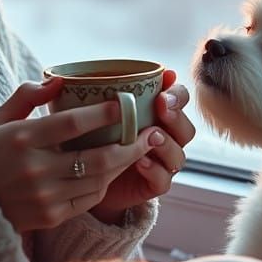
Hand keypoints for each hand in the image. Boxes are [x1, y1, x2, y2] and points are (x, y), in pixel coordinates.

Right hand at [0, 78, 157, 232]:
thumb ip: (26, 96)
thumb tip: (58, 79)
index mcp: (21, 140)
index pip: (71, 124)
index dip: (102, 114)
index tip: (125, 104)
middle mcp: (35, 170)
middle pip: (96, 158)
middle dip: (130, 145)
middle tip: (151, 133)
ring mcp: (44, 198)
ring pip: (98, 180)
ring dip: (124, 164)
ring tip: (140, 149)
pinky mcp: (50, 218)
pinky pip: (88, 199)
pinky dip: (105, 183)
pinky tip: (114, 170)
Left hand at [89, 69, 195, 224]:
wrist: (83, 179)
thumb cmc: (88, 138)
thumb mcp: (92, 113)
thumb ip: (95, 95)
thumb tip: (75, 77)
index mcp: (154, 113)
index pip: (178, 99)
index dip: (176, 94)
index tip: (162, 90)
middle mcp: (163, 136)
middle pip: (185, 128)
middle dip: (176, 117)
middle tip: (161, 108)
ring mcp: (160, 162)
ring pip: (179, 155)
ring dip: (167, 144)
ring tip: (152, 136)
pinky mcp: (153, 185)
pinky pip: (163, 180)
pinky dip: (155, 170)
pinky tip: (140, 162)